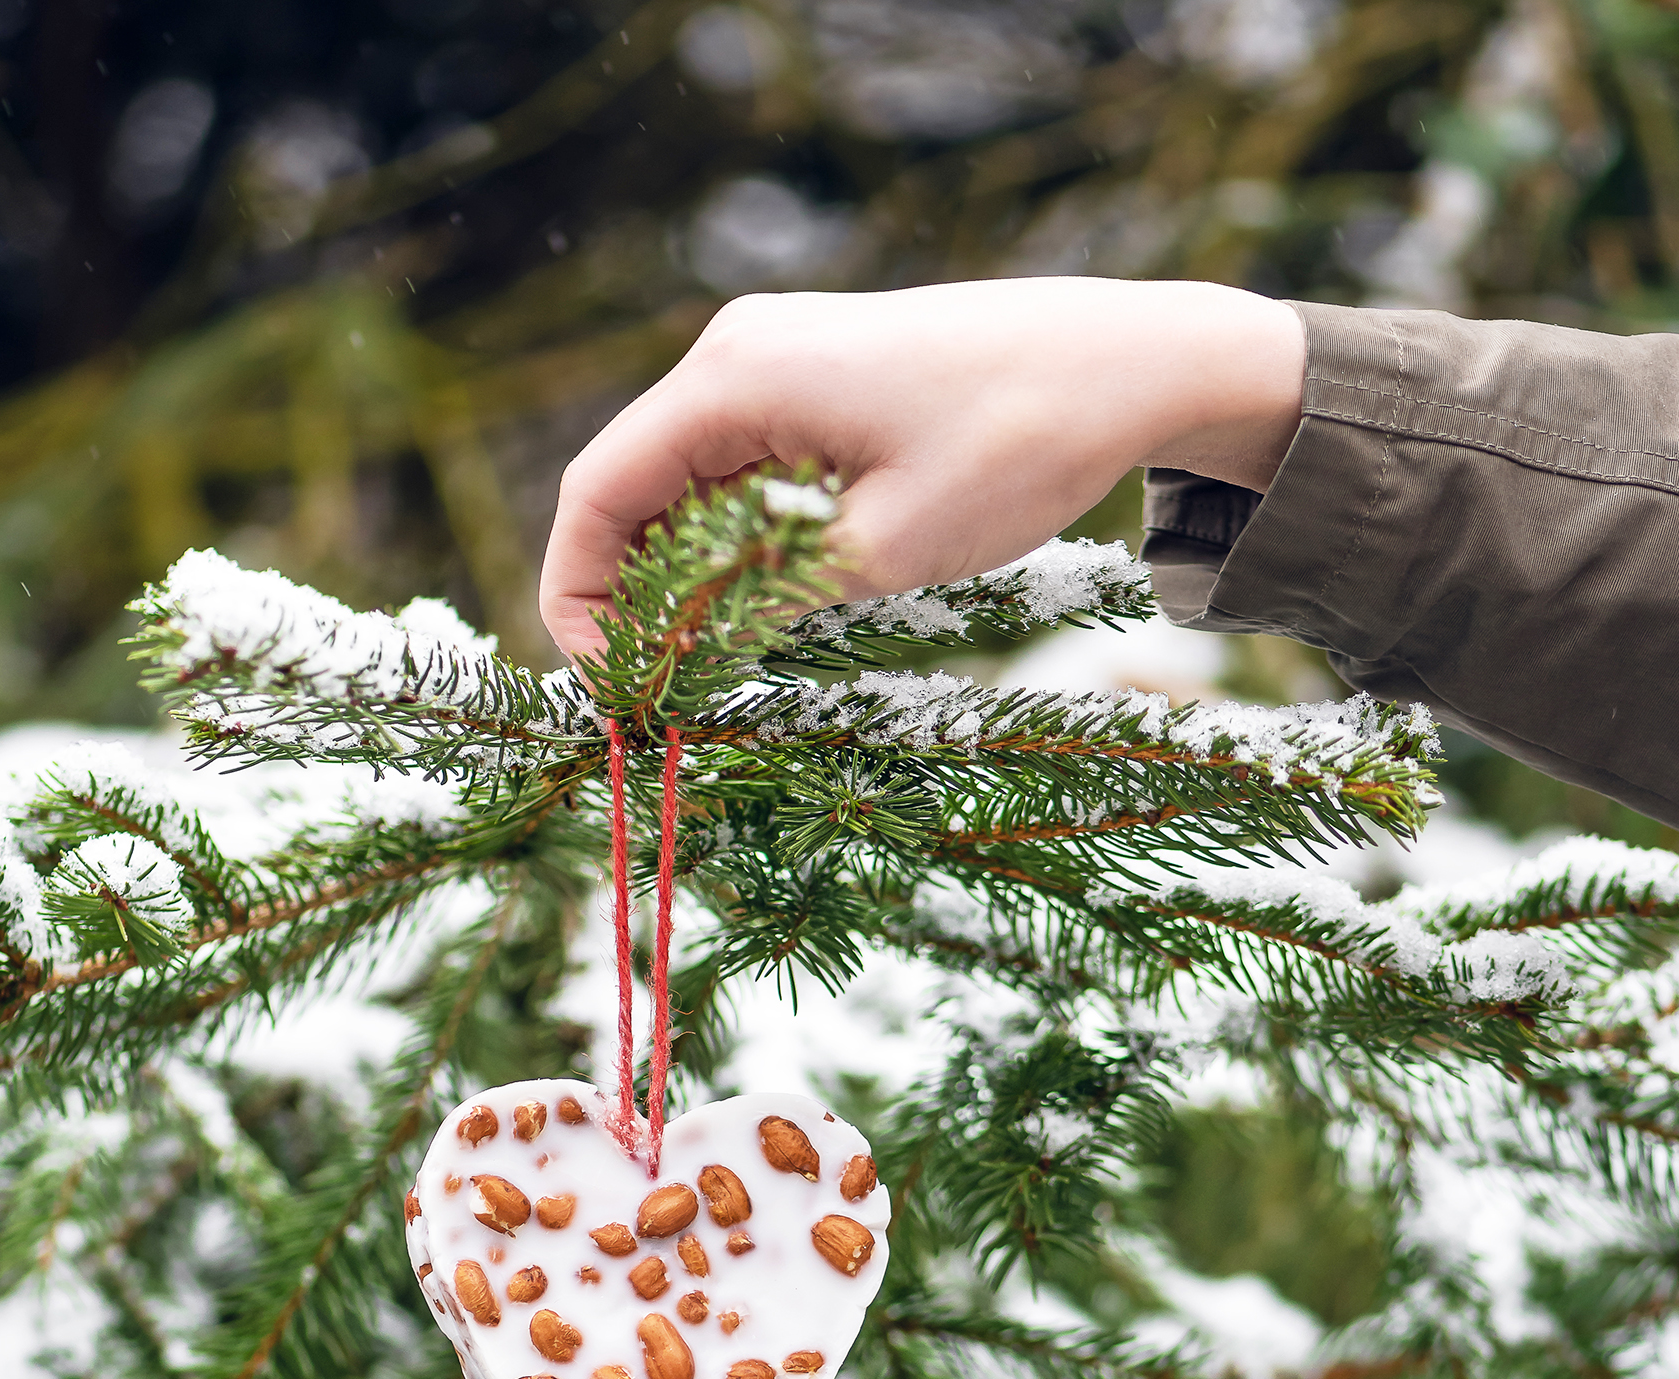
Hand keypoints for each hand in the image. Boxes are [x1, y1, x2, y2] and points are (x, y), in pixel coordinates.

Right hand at [538, 275, 1304, 657]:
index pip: (597, 494)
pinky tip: (755, 609)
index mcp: (734, 378)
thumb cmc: (1015, 444)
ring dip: (679, 576)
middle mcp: (737, 353)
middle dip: (623, 598)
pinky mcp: (817, 381)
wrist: (1130, 362)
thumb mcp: (876, 552)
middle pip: (628, 489)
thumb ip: (756, 599)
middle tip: (652, 696)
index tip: (605, 687)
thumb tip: (671, 651)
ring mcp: (776, 360)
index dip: (576, 600)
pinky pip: (737, 470)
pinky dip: (728, 544)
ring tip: (703, 667)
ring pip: (682, 486)